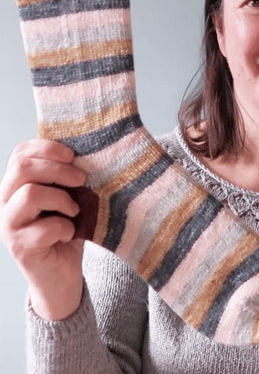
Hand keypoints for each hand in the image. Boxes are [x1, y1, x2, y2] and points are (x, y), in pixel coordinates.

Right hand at [0, 139, 86, 319]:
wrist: (63, 274)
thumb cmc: (68, 229)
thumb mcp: (70, 197)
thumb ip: (69, 178)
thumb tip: (88, 155)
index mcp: (17, 185)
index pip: (20, 153)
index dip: (47, 147)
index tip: (73, 155)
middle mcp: (6, 202)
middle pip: (22, 167)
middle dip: (58, 169)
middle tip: (81, 179)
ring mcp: (9, 225)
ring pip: (29, 194)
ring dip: (61, 199)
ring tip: (74, 211)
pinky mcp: (20, 247)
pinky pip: (44, 228)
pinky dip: (65, 228)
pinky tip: (70, 233)